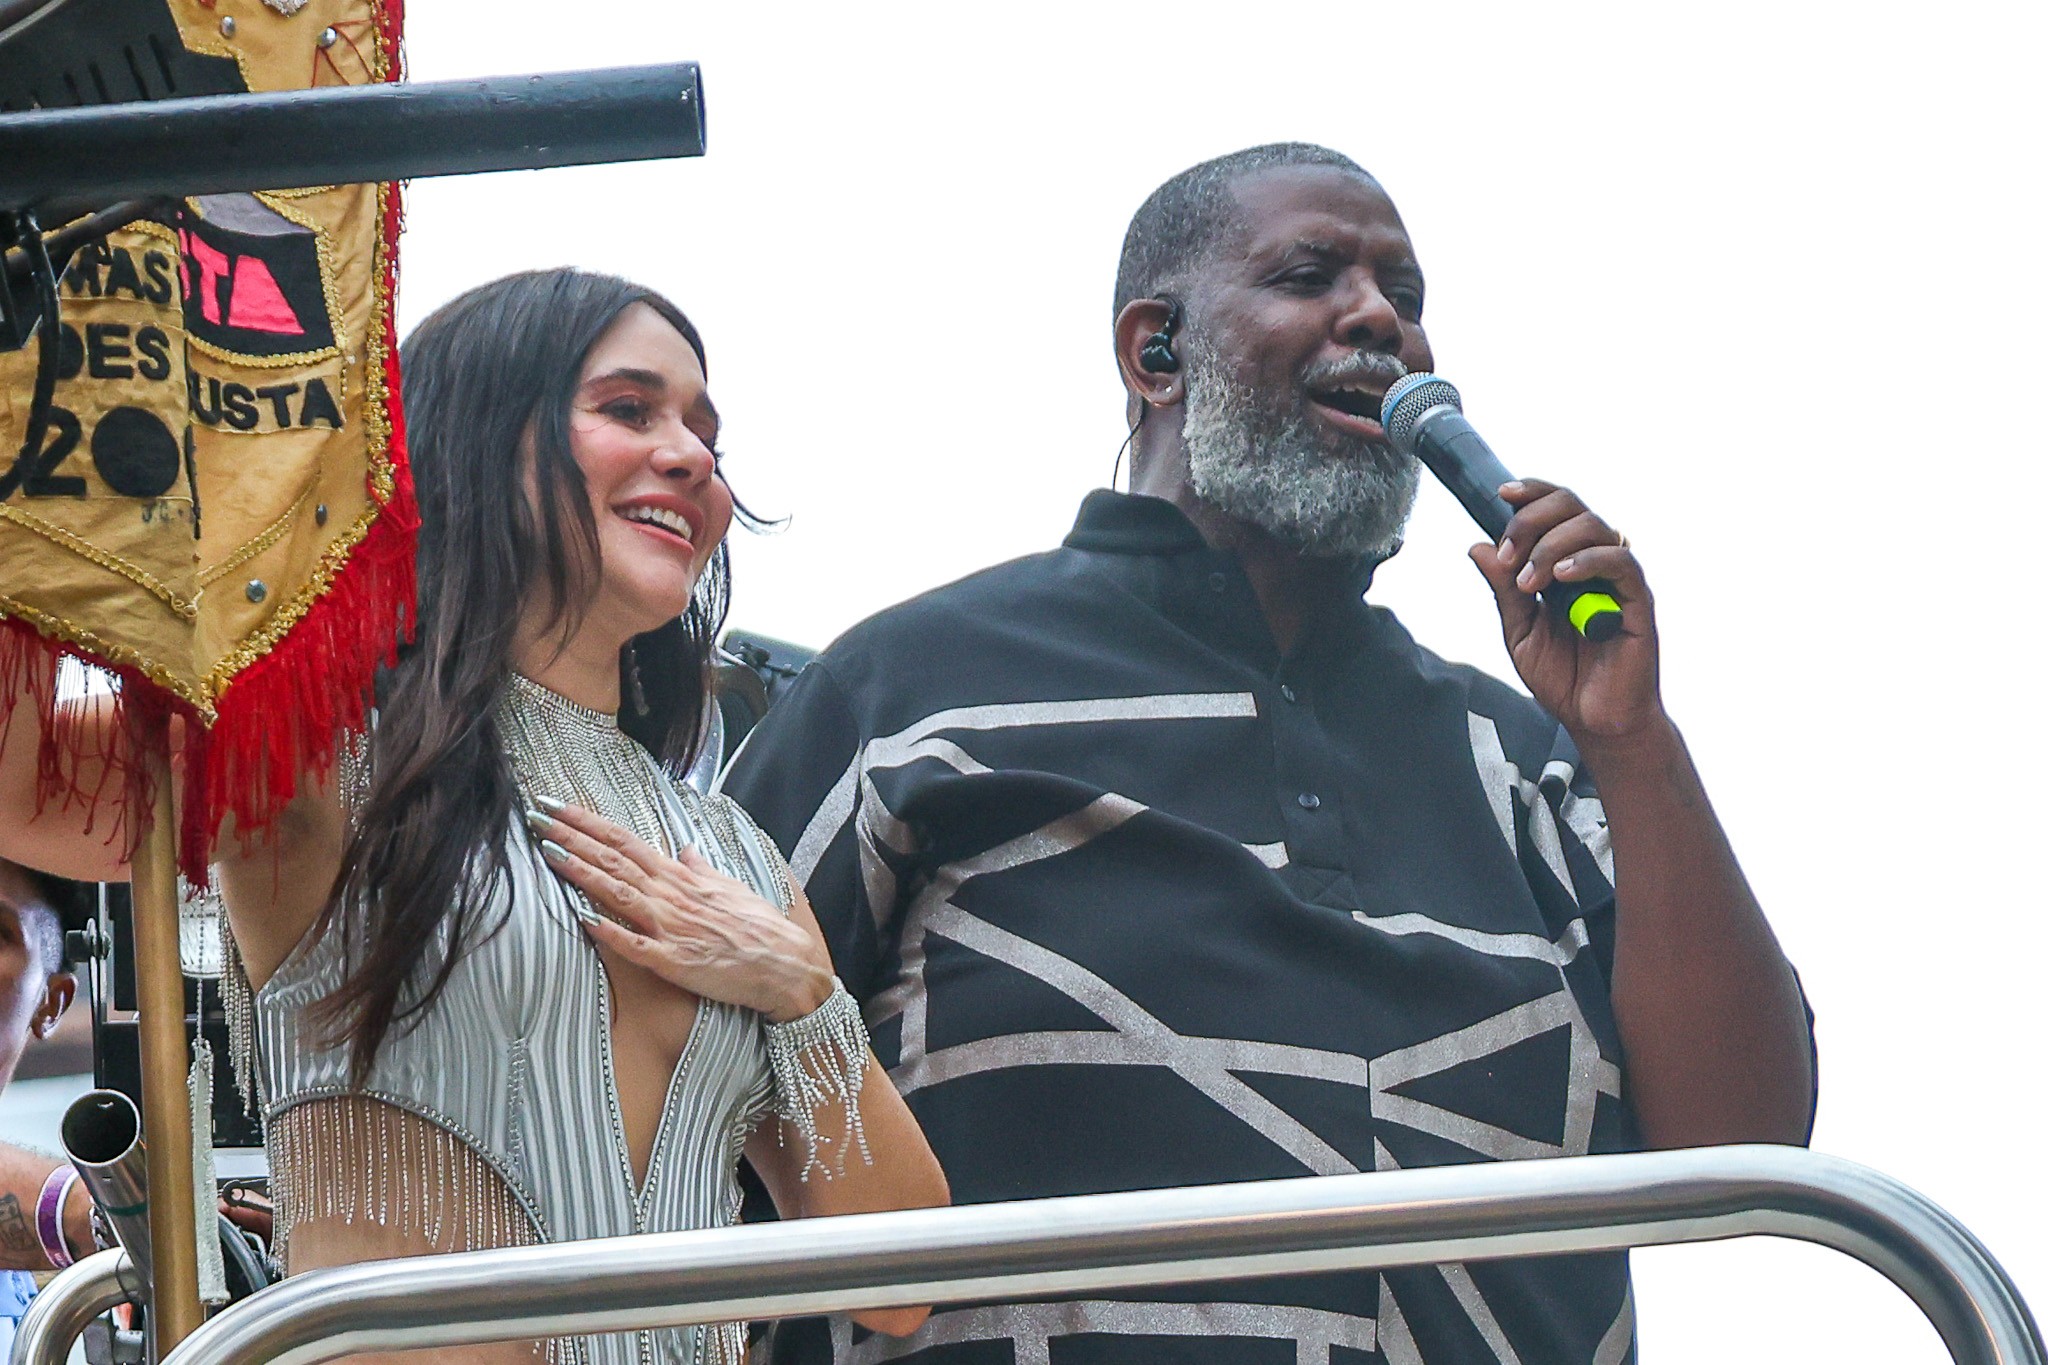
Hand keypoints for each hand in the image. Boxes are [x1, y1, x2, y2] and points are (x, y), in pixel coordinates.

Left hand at [529, 801, 833, 1021]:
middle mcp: (670, 895)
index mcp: (679, 877)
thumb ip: (700, 868)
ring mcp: (670, 927)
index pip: (625, 841)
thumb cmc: (757, 926)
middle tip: (537, 817)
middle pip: (613, 860)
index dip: (588, 823)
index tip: (558, 806)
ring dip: (582, 872)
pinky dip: (608, 930)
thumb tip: (685, 849)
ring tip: (548, 853)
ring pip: (618, 893)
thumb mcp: (729, 887)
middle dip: (572, 837)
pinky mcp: (673, 961)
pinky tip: (582, 918)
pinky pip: (635, 945)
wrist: (784, 964)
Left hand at [1469, 479, 1664, 746]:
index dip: (1532, 493)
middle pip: (1573, 507)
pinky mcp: (1638, 601)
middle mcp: (1594, 563)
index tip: (1501, 494)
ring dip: (1553, 545)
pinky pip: (1621, 562)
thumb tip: (1478, 547)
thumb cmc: (1563, 677)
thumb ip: (1503, 591)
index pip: (1555, 509)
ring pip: (1596, 527)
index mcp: (1565, 563)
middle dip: (1532, 520)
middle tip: (1509, 553)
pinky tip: (1562, 577)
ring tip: (1530, 580)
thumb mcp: (1520, 632)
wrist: (1595, 721)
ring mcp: (1617, 580)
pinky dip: (1588, 560)